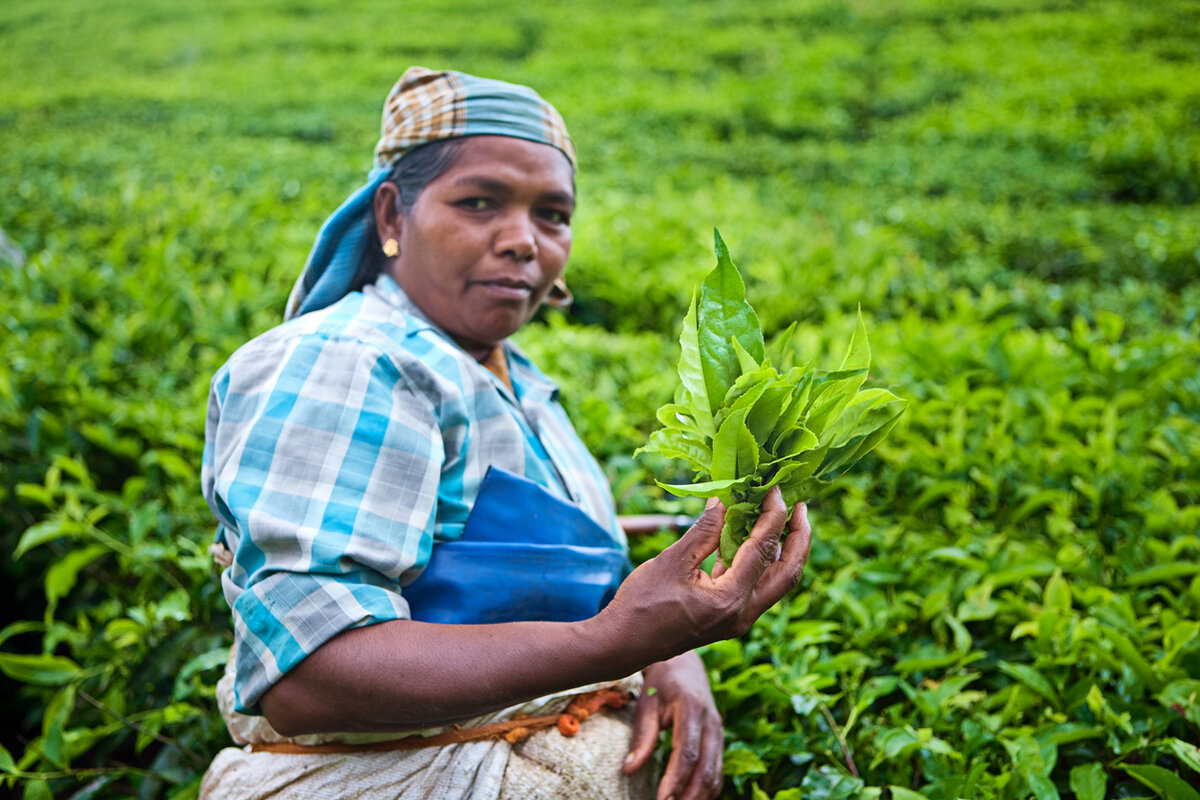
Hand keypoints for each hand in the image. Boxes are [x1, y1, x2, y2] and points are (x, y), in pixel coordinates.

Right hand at [598, 486, 811, 665]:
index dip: (772, 515)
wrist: (623, 644)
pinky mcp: (728, 618)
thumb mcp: (672, 560)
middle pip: (787, 573)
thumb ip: (704, 531)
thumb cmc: (642, 604)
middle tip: (800, 507)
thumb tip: (724, 501)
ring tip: (780, 517)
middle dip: (798, 538)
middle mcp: (743, 614)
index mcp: (731, 600)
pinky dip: (757, 561)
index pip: (764, 550)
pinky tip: (746, 538)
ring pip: (774, 582)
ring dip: (781, 550)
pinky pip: (754, 587)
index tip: (773, 489)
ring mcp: (738, 619)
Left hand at [623, 652, 722, 799]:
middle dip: (688, 795)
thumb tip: (629, 770)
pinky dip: (707, 790)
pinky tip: (691, 799)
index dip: (675, 780)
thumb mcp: (647, 705)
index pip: (687, 753)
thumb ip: (642, 737)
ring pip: (715, 774)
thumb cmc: (661, 684)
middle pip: (705, 769)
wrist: (685, 665)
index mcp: (692, 709)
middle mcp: (711, 722)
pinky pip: (717, 771)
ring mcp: (718, 733)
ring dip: (699, 796)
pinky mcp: (719, 740)